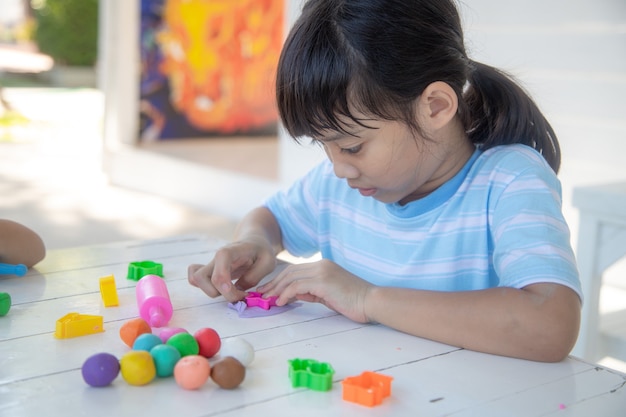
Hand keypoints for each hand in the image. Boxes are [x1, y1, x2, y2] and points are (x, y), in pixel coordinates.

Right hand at [188, 237, 275, 301]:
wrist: (254, 242)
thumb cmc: (261, 251)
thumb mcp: (268, 262)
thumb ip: (255, 276)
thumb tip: (238, 288)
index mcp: (231, 250)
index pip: (220, 261)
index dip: (224, 280)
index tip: (239, 292)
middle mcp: (216, 257)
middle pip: (202, 277)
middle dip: (221, 293)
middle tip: (241, 294)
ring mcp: (210, 264)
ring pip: (196, 280)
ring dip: (213, 292)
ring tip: (232, 292)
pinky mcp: (208, 271)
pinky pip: (194, 279)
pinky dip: (204, 288)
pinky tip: (222, 289)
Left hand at [258, 259, 372, 322]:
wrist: (371, 301)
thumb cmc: (353, 301)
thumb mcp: (327, 295)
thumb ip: (311, 292)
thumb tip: (293, 295)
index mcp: (322, 266)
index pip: (295, 271)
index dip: (279, 280)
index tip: (268, 291)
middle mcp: (321, 265)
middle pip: (289, 272)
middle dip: (273, 283)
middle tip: (261, 295)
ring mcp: (322, 272)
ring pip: (291, 278)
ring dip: (276, 289)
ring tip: (267, 300)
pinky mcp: (323, 281)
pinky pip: (297, 286)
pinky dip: (286, 294)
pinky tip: (280, 302)